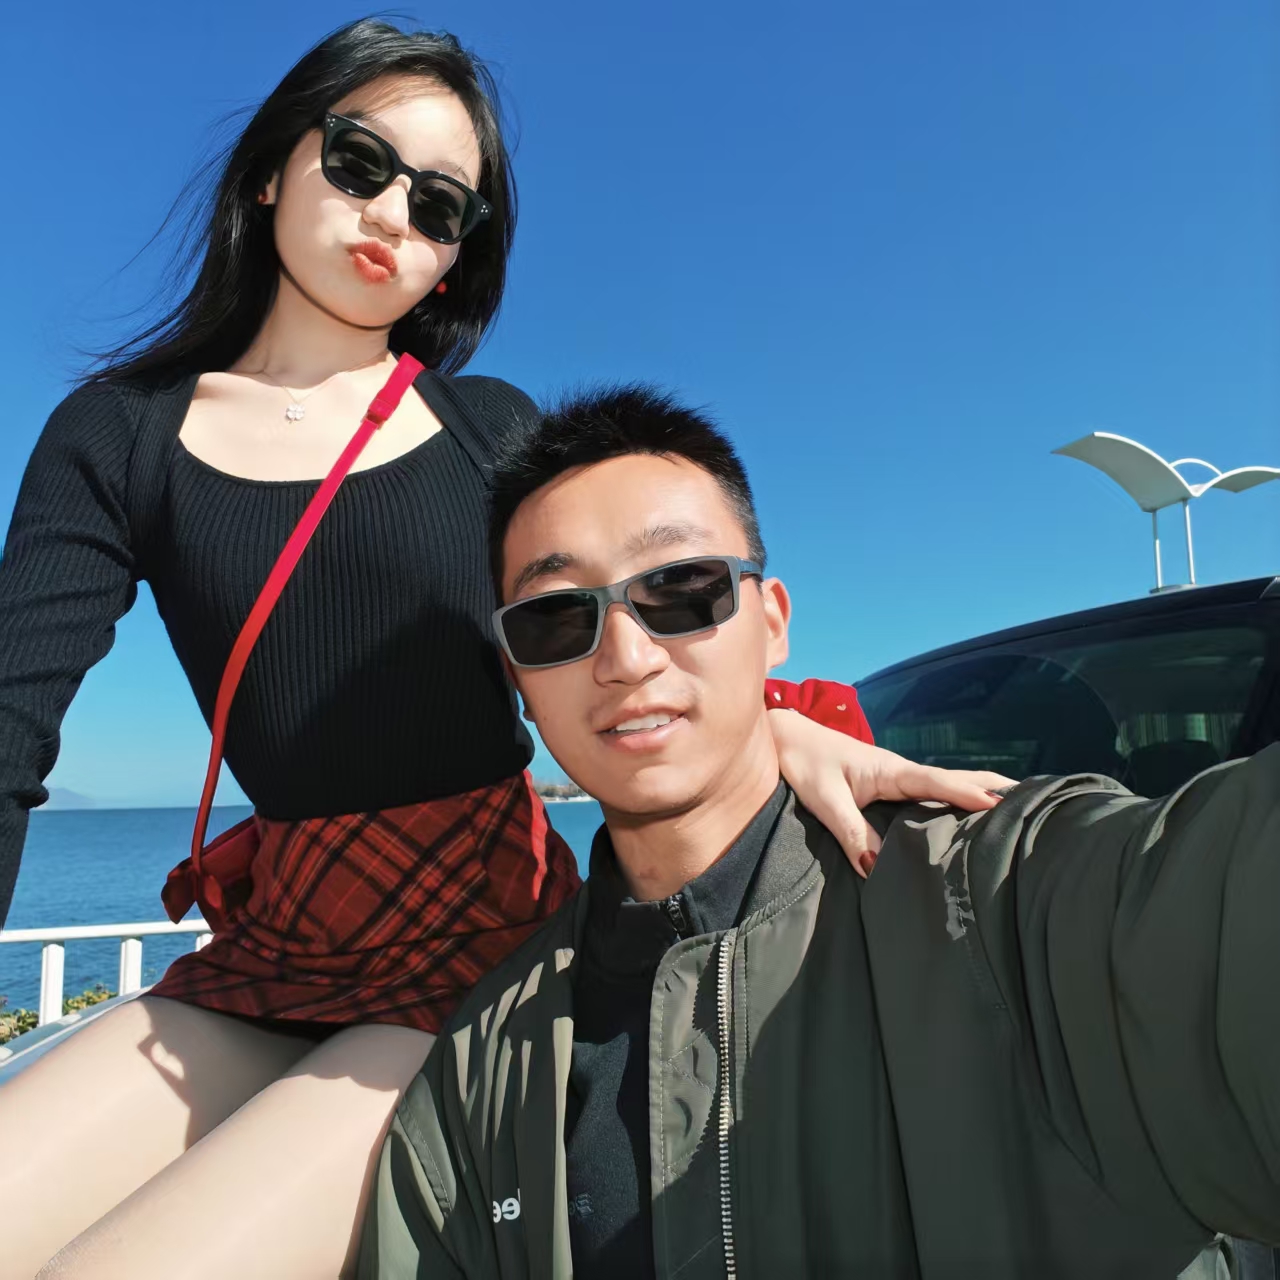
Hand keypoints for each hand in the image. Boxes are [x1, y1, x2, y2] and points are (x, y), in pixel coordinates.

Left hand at [769, 709, 1014, 877]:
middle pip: (955, 777)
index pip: (937, 782)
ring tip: (1018, 803)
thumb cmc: (804, 762)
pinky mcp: (889, 783)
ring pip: (946, 782)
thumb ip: (850, 831)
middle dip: (992, 785)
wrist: (785, 737)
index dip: (967, 793)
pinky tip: (968, 808)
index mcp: (890, 771)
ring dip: (980, 788)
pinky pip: (931, 789)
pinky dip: (958, 794)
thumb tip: (876, 867)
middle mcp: (900, 770)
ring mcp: (897, 775)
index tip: (1000, 804)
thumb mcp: (824, 800)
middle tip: (1036, 798)